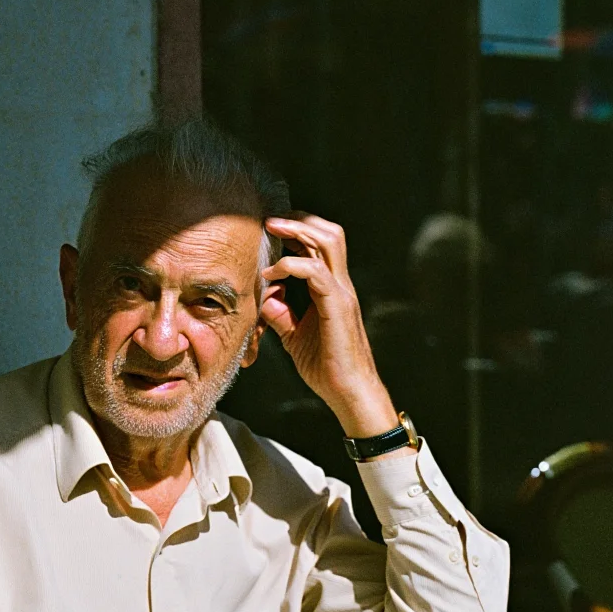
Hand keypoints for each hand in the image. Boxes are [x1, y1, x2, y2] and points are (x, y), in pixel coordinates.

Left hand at [261, 213, 402, 439]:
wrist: (348, 391)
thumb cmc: (326, 367)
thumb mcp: (294, 335)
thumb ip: (281, 314)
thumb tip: (264, 296)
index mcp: (332, 290)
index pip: (321, 246)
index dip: (299, 232)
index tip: (272, 230)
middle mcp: (340, 285)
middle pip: (329, 233)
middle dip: (300, 220)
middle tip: (270, 220)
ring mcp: (341, 293)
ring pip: (328, 242)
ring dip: (299, 230)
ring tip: (272, 229)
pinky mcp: (337, 306)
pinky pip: (316, 272)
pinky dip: (292, 265)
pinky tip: (272, 275)